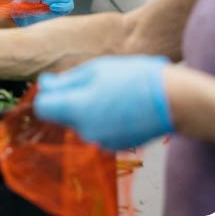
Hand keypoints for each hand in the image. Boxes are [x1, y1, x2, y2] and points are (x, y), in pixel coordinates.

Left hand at [34, 55, 174, 149]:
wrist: (171, 99)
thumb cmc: (132, 78)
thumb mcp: (94, 70)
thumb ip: (65, 80)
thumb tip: (43, 84)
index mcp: (77, 110)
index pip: (43, 107)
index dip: (47, 93)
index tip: (57, 81)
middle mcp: (85, 131)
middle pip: (62, 114)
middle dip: (70, 98)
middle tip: (92, 80)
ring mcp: (101, 141)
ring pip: (80, 121)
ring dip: (87, 106)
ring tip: (110, 90)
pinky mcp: (115, 145)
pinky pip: (97, 128)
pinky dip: (102, 116)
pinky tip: (119, 103)